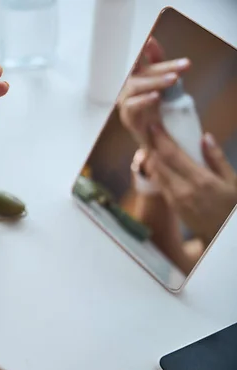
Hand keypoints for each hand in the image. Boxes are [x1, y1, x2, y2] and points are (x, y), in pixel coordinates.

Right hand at [118, 37, 189, 145]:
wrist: (154, 139)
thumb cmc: (158, 111)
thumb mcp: (166, 87)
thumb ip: (165, 70)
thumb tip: (168, 54)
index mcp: (137, 76)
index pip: (141, 58)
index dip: (145, 48)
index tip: (151, 39)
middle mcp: (128, 85)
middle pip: (140, 70)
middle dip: (162, 66)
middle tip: (184, 65)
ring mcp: (125, 100)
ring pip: (135, 85)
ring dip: (155, 81)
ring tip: (173, 80)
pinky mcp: (127, 116)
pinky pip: (132, 105)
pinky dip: (144, 100)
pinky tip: (156, 96)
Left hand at [146, 125, 236, 243]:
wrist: (225, 234)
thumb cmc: (232, 205)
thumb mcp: (232, 180)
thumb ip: (216, 158)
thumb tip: (205, 137)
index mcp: (201, 180)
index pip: (172, 155)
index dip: (160, 139)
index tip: (153, 126)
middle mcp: (183, 190)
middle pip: (158, 163)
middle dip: (152, 146)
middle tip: (149, 131)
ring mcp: (175, 199)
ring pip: (156, 173)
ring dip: (152, 158)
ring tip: (151, 143)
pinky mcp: (172, 205)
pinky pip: (160, 184)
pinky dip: (157, 170)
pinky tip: (158, 162)